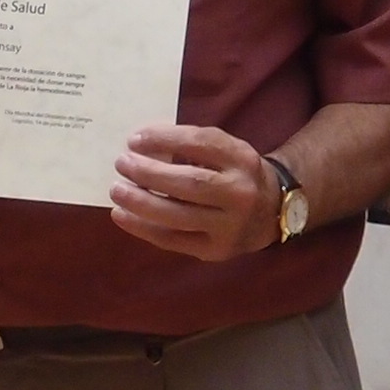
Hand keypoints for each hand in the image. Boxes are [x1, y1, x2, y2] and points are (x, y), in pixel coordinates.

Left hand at [110, 125, 278, 261]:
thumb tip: (141, 145)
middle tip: (122, 164)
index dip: (165, 140)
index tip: (134, 139)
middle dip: (149, 173)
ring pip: (178, 215)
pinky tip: (122, 216)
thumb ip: (191, 145)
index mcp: (242, 159)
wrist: (272, 211)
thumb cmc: (235, 174)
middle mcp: (240, 193)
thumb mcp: (225, 151)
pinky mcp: (215, 250)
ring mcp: (229, 226)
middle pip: (189, 183)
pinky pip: (173, 240)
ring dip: (140, 202)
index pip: (201, 144)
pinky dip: (143, 228)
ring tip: (116, 190)